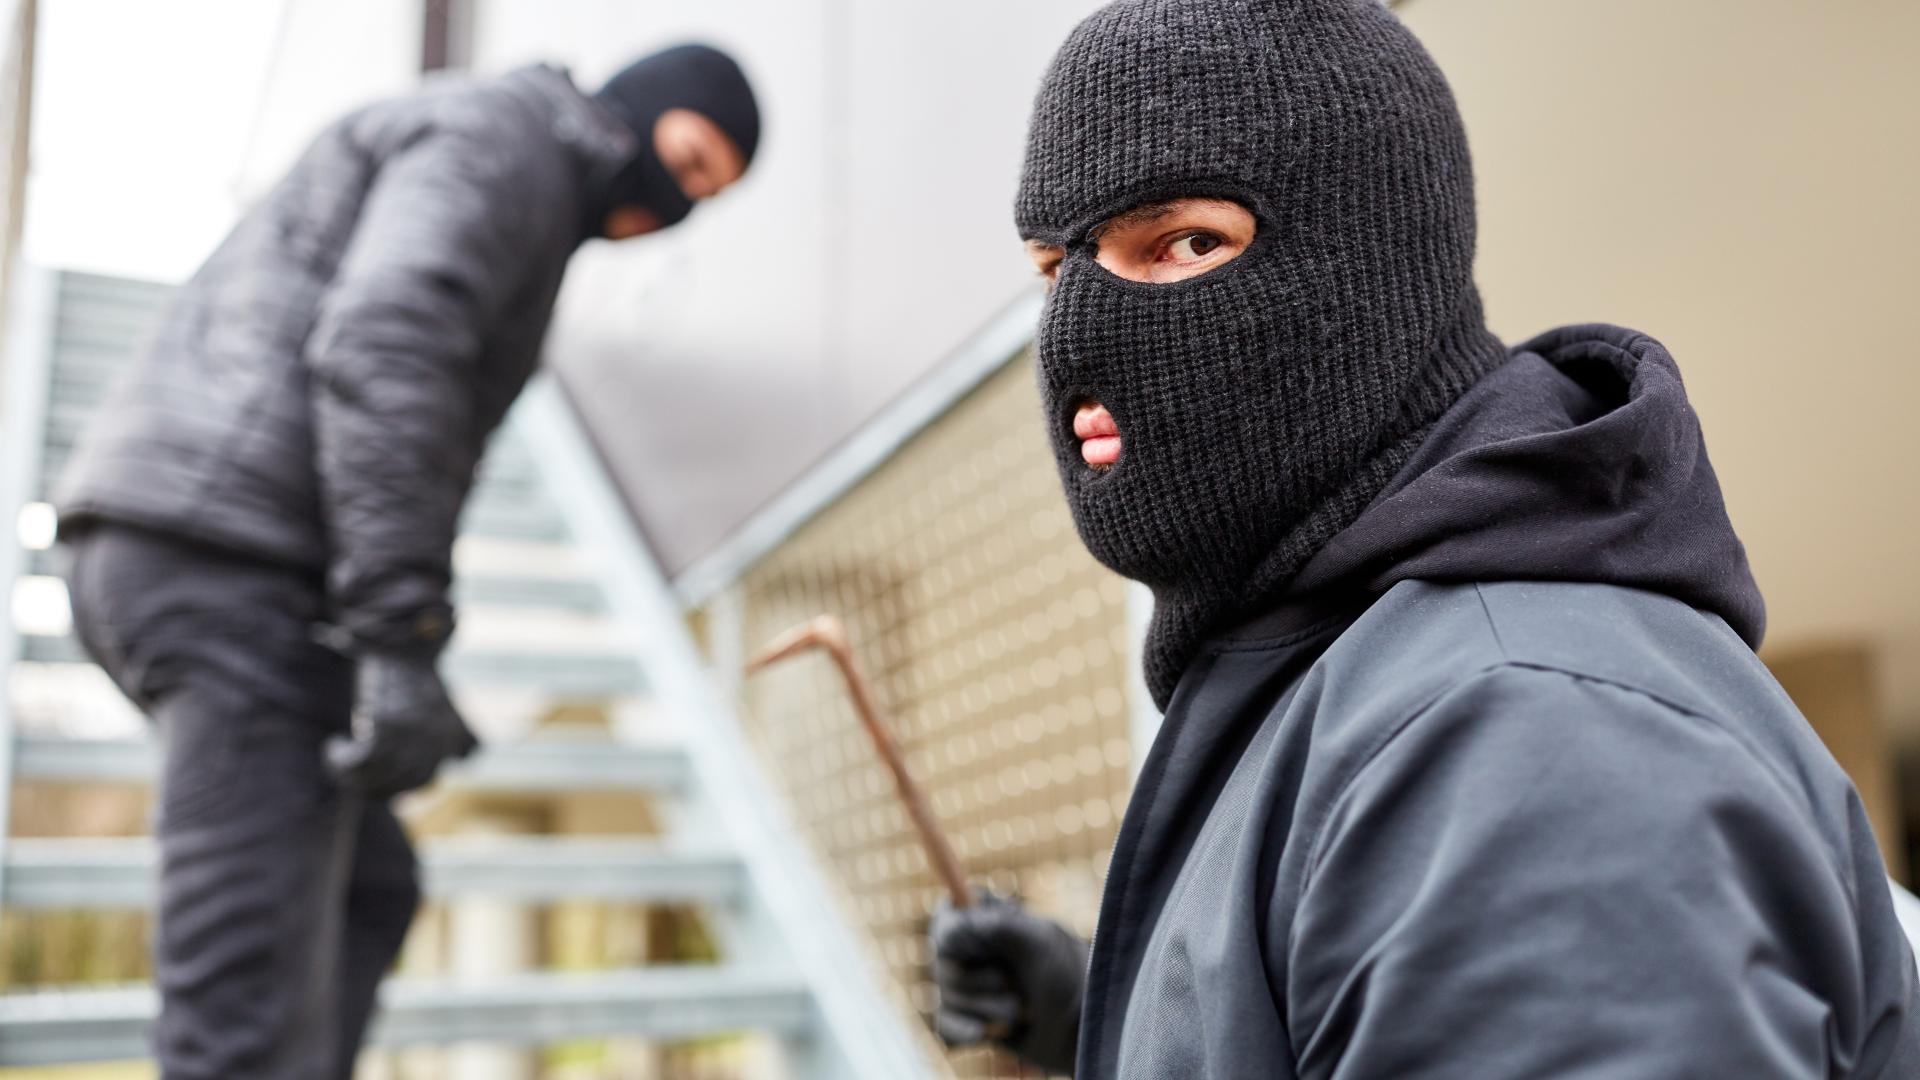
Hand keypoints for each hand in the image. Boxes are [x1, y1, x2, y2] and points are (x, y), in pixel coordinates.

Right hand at [325, 653, 476, 797]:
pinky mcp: (387, 723)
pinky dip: (342, 760)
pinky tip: (334, 748)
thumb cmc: (416, 673)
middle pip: (403, 783)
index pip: (425, 780)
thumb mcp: (447, 705)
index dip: (397, 787)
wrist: (401, 639)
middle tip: (352, 774)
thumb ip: (460, 733)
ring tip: (338, 759)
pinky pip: (362, 762)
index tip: (376, 784)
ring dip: (352, 776)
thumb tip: (465, 759)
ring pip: (380, 776)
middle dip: (373, 785)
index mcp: (449, 738)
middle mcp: (435, 740)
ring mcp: (412, 733)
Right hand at [929, 891, 1086, 1075]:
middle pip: (942, 962)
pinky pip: (945, 1028)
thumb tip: (947, 930)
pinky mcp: (972, 1022)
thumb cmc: (1071, 980)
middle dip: (974, 982)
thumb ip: (994, 927)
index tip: (960, 945)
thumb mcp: (1039, 942)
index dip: (949, 931)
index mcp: (994, 922)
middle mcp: (978, 953)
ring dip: (982, 1009)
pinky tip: (984, 1033)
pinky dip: (962, 1032)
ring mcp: (973, 990)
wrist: (1085, 1033)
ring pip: (945, 998)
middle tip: (1009, 985)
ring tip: (1017, 1013)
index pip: (948, 914)